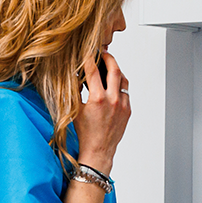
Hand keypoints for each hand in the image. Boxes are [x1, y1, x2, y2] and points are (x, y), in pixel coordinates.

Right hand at [75, 50, 129, 175]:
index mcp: (98, 99)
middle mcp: (113, 100)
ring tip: (109, 67)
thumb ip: (74, 91)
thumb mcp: (75, 110)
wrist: (99, 150)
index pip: (94, 71)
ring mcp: (123, 105)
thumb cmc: (85, 133)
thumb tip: (74, 75)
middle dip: (109, 58)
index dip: (90, 58)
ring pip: (123, 79)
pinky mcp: (128, 110)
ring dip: (117, 70)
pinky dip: (120, 85)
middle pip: (114, 70)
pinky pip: (126, 91)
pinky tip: (112, 84)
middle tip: (104, 53)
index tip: (88, 52)